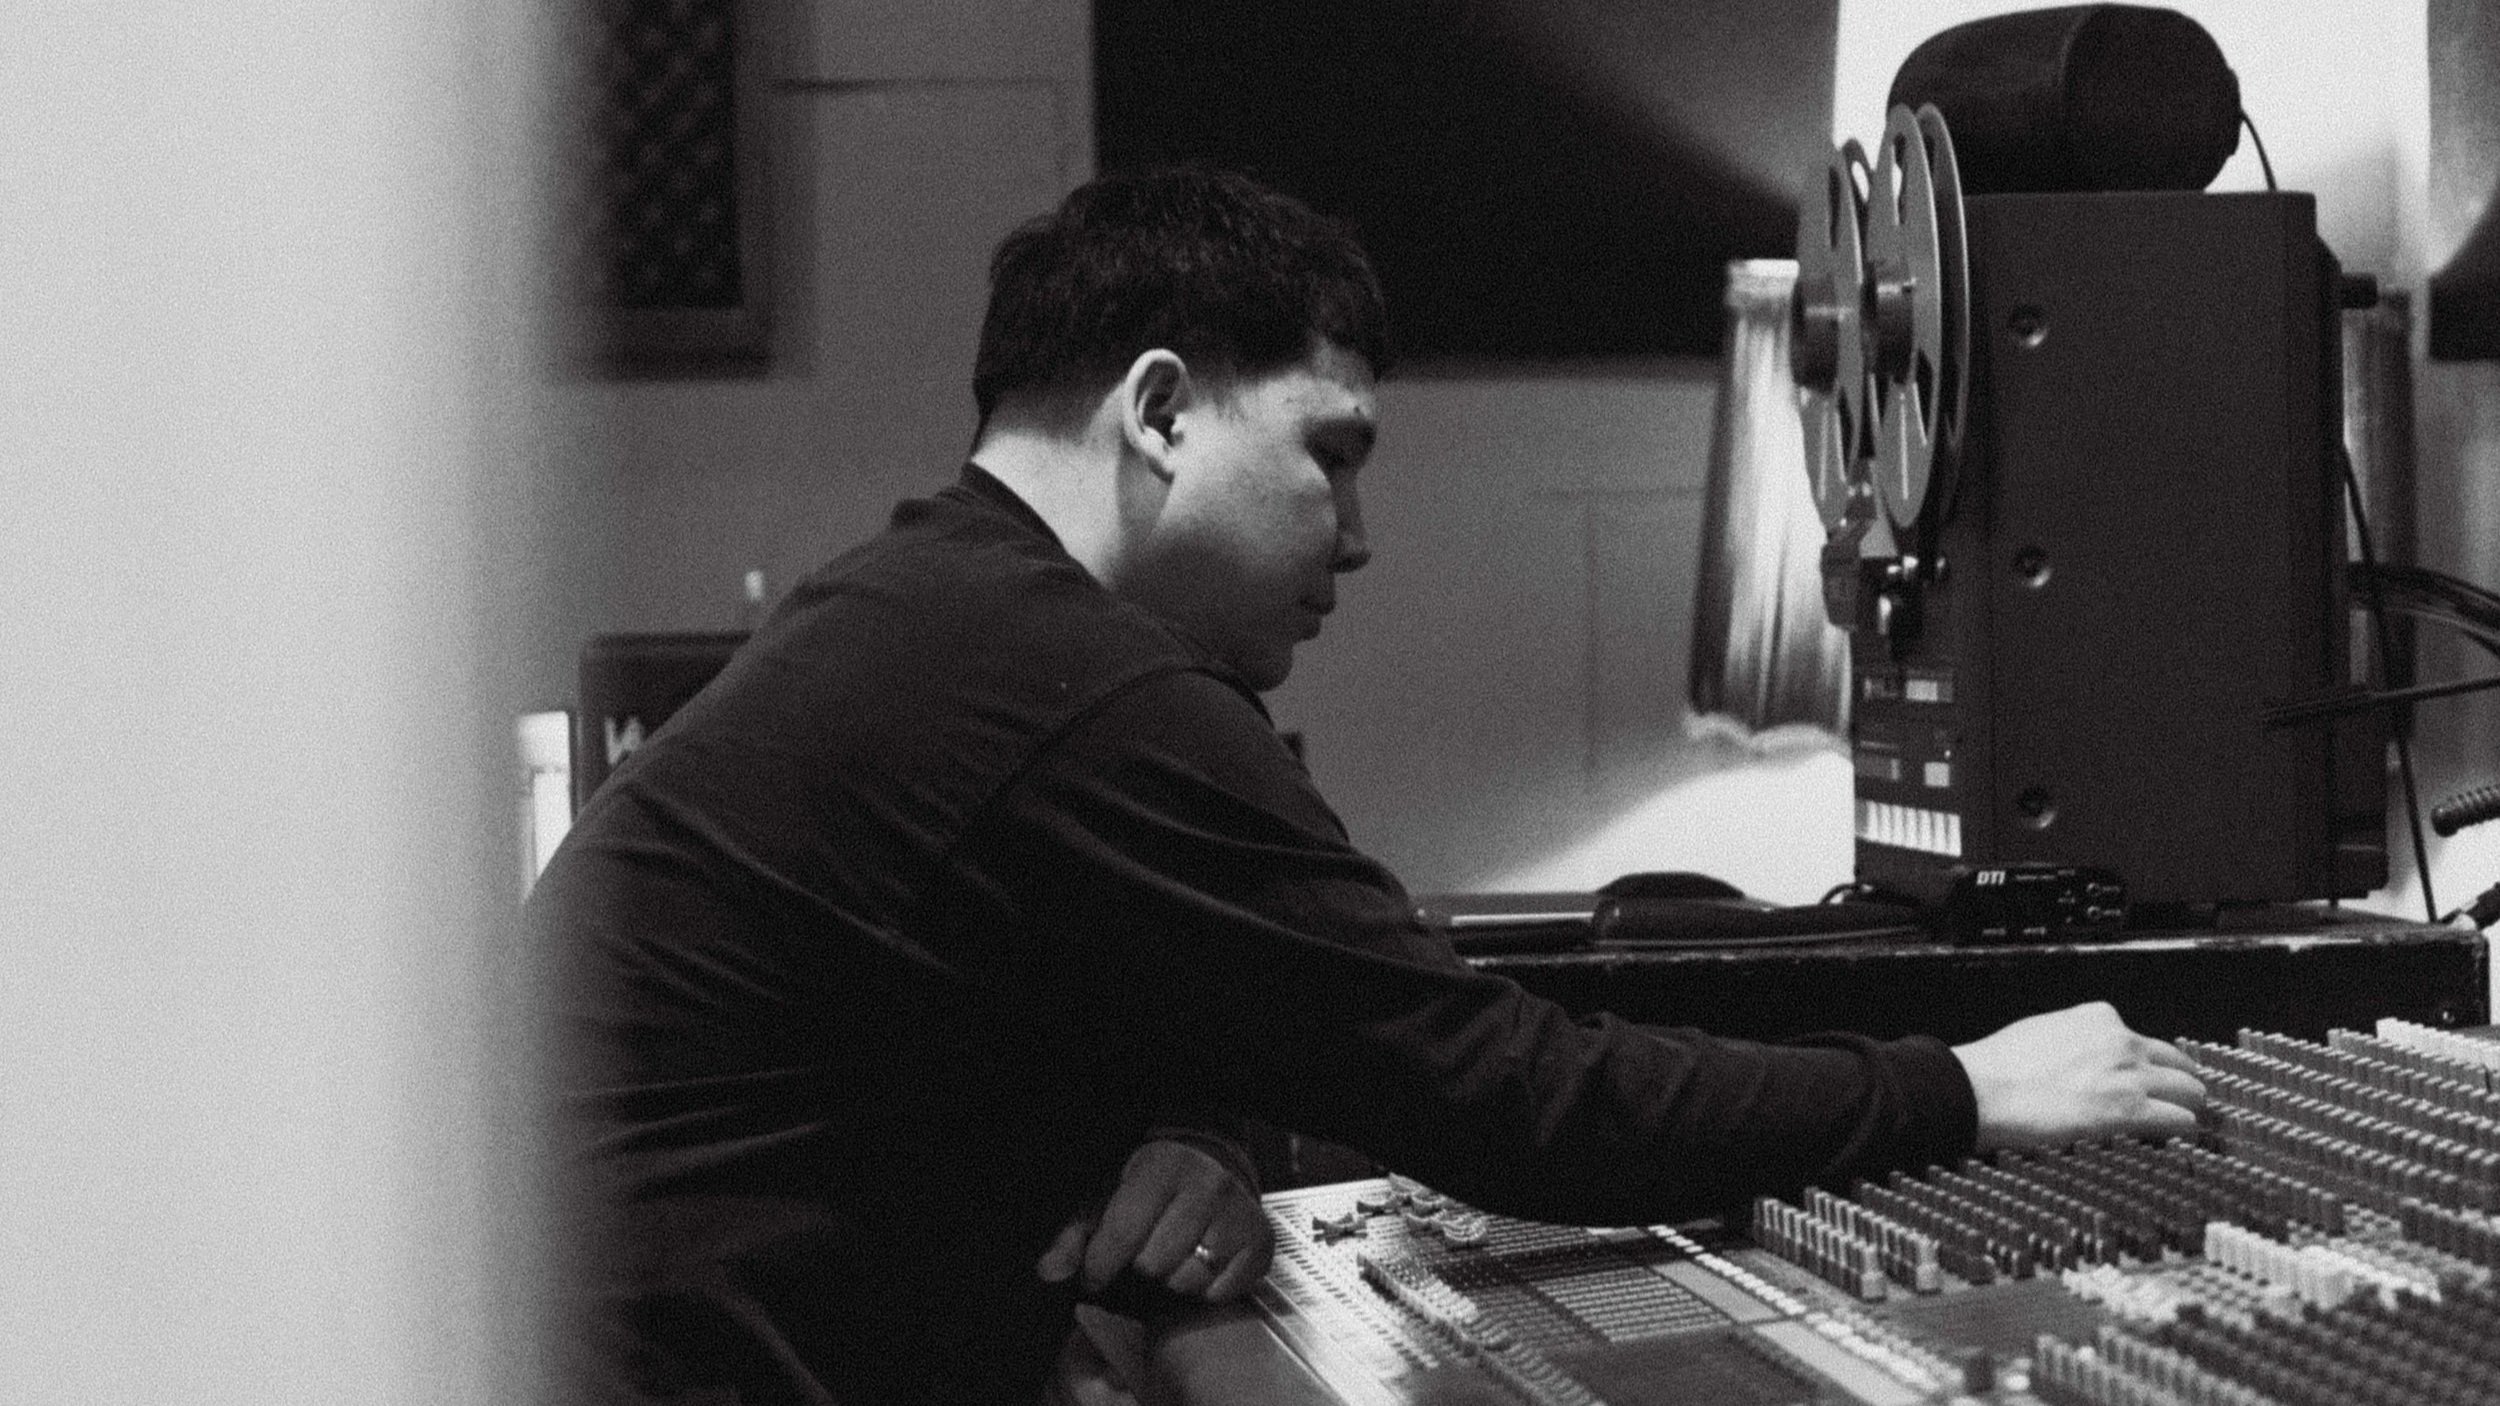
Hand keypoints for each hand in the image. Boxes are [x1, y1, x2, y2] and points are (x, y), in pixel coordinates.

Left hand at [1037, 1139, 1272, 1302]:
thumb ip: (1073, 1237)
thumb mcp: (1106, 1199)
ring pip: (1187, 1281)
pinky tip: (1198, 1265)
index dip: (1100, 1266)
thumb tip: (1049, 1271)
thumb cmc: (1152, 1188)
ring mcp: (1238, 1215)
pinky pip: (1219, 1292)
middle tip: (1143, 1256)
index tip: (1095, 1274)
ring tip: (1171, 1259)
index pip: (1122, 1234)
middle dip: (1140, 1269)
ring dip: (1171, 1281)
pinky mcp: (1260, 1243)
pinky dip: (1203, 1289)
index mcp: (1163, 1168)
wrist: (1212, 1168)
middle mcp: (1207, 1186)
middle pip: (1154, 1264)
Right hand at [1951, 1001, 2205, 1149]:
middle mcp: (2120, 1041)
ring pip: (2190, 1091)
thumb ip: (2075, 1040)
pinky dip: (2182, 1128)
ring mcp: (2129, 1076)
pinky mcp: (2129, 1111)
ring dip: (2185, 1106)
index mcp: (2099, 1018)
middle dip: (2178, 1084)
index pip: (2146, 1042)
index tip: (2146, 1080)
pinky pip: (2181, 1119)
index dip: (2148, 1065)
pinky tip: (2175, 1136)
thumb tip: (2083, 1058)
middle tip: (2174, 1102)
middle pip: (2179, 1063)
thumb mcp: (2042, 1031)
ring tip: (2177, 1121)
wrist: (1981, 1091)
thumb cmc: (1998, 1066)